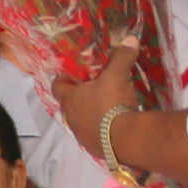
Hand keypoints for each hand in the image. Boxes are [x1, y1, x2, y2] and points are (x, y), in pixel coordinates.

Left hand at [46, 43, 146, 162]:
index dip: (63, 78)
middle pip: (69, 104)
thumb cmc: (112, 104)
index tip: (72, 73)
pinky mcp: (94, 148)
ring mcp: (81, 135)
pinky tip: (113, 124)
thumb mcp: (117, 76)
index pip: (58, 86)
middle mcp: (71, 118)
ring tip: (106, 105)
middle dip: (79, 95)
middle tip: (93, 86)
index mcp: (69, 100)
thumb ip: (121, 57)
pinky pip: (94, 135)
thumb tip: (130, 38)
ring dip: (90, 113)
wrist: (125, 140)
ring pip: (81, 120)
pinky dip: (101, 128)